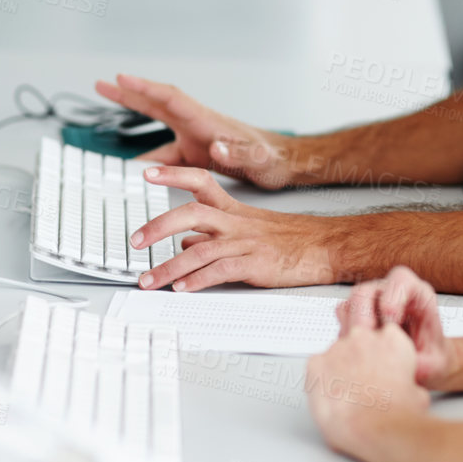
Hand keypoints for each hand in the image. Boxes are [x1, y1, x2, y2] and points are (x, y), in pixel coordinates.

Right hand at [93, 74, 294, 189]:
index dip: (145, 89)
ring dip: (135, 130)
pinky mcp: (198, 155)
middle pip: (156, 105)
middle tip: (101, 84)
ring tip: (107, 123)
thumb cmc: (275, 160)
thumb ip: (240, 152)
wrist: (285, 165)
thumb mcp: (260, 159)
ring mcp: (196, 139)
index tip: (121, 78)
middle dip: (128, 94)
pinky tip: (135, 171)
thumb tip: (216, 146)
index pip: (171, 98)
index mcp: (207, 122)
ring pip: (158, 131)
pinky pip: (165, 155)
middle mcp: (198, 126)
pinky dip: (148, 161)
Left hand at [130, 165, 341, 289]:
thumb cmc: (291, 239)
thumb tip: (184, 244)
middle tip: (135, 241)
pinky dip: (197, 280)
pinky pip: (220, 271)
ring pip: (199, 249)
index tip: (147, 172)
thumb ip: (213, 236)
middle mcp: (236, 223)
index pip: (201, 181)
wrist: (327, 246)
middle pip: (191, 213)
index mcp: (234, 210)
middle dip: (158, 226)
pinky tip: (181, 289)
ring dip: (168, 267)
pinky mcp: (255, 265)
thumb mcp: (249, 230)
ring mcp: (245, 243)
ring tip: (148, 281)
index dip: (173, 174)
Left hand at [307, 322, 425, 453]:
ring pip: (335, 356)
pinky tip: (331, 398)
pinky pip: (315, 368)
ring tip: (347, 399)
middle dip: (358, 363)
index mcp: (391, 339)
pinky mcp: (316, 364)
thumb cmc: (397, 414)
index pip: (383, 336)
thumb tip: (406, 391)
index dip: (380, 356)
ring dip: (338, 372)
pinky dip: (319, 382)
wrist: (376, 428)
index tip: (380, 371)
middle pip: (357, 344)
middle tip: (363, 388)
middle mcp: (363, 337)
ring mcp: (337, 348)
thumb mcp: (418, 394)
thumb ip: (407, 382)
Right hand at [338, 266, 458, 390]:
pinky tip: (360, 352)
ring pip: (350, 303)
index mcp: (417, 295)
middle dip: (363, 316)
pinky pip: (343, 318)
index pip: (401, 279)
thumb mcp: (436, 364)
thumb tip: (405, 367)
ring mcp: (371, 302)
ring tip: (364, 351)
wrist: (425, 363)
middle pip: (366, 290)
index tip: (392, 323)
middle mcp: (391, 294)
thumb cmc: (432, 357)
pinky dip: (347, 336)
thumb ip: (423, 364)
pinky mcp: (357, 316)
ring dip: (353, 328)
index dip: (393, 298)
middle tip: (368, 340)